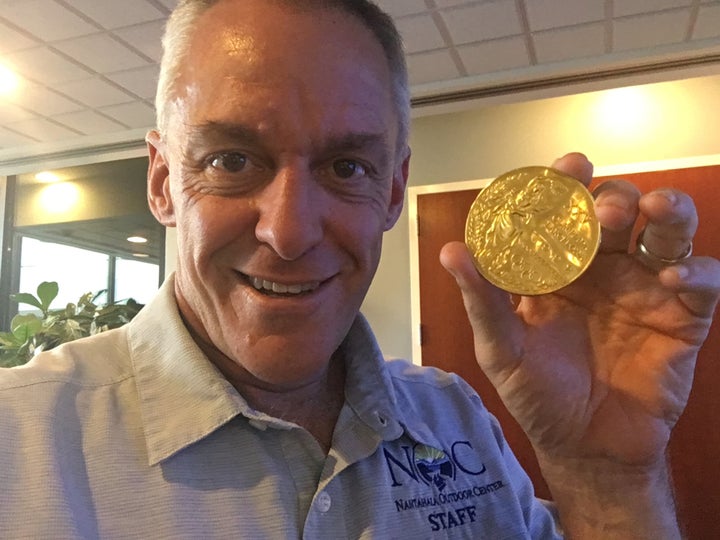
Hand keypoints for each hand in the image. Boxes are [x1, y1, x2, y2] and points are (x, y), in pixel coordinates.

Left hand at [440, 152, 719, 468]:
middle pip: (617, 211)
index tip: (566, 169)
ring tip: (654, 210)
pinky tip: (672, 277)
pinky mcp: (682, 317)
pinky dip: (696, 271)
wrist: (584, 446)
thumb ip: (481, 300)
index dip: (564, 188)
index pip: (562, 214)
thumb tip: (451, 251)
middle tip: (603, 210)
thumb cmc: (537, 395)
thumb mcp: (501, 350)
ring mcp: (644, 289)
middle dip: (612, 199)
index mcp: (556, 268)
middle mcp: (602, 268)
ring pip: (667, 231)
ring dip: (667, 213)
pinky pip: (702, 282)